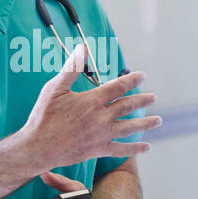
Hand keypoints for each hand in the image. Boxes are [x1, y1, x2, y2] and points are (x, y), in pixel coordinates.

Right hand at [18, 44, 160, 170]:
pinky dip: (135, 149)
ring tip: (158, 120)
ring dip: (146, 123)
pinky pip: (121, 149)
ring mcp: (102, 135)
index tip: (142, 76)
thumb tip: (82, 48)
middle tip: (153, 96)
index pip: (118, 87)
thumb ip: (71, 68)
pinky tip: (146, 148)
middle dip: (143, 100)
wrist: (39, 147)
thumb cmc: (44, 116)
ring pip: (130, 127)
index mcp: (92, 100)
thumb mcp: (55, 88)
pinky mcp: (98, 149)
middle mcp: (101, 117)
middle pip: (127, 106)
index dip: (132, 80)